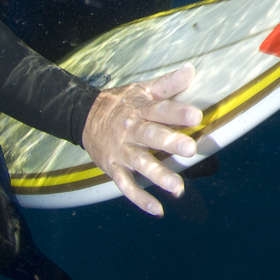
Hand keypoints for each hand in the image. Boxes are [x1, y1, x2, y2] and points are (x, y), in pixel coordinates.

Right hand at [81, 64, 202, 216]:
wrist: (83, 117)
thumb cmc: (122, 103)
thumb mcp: (142, 90)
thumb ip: (168, 84)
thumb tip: (191, 69)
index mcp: (140, 109)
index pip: (161, 110)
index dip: (178, 113)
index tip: (197, 117)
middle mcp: (130, 131)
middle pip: (151, 136)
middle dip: (170, 143)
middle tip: (190, 149)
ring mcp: (121, 151)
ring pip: (140, 164)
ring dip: (159, 176)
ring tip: (178, 188)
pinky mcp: (113, 169)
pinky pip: (126, 186)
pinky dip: (140, 199)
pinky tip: (158, 210)